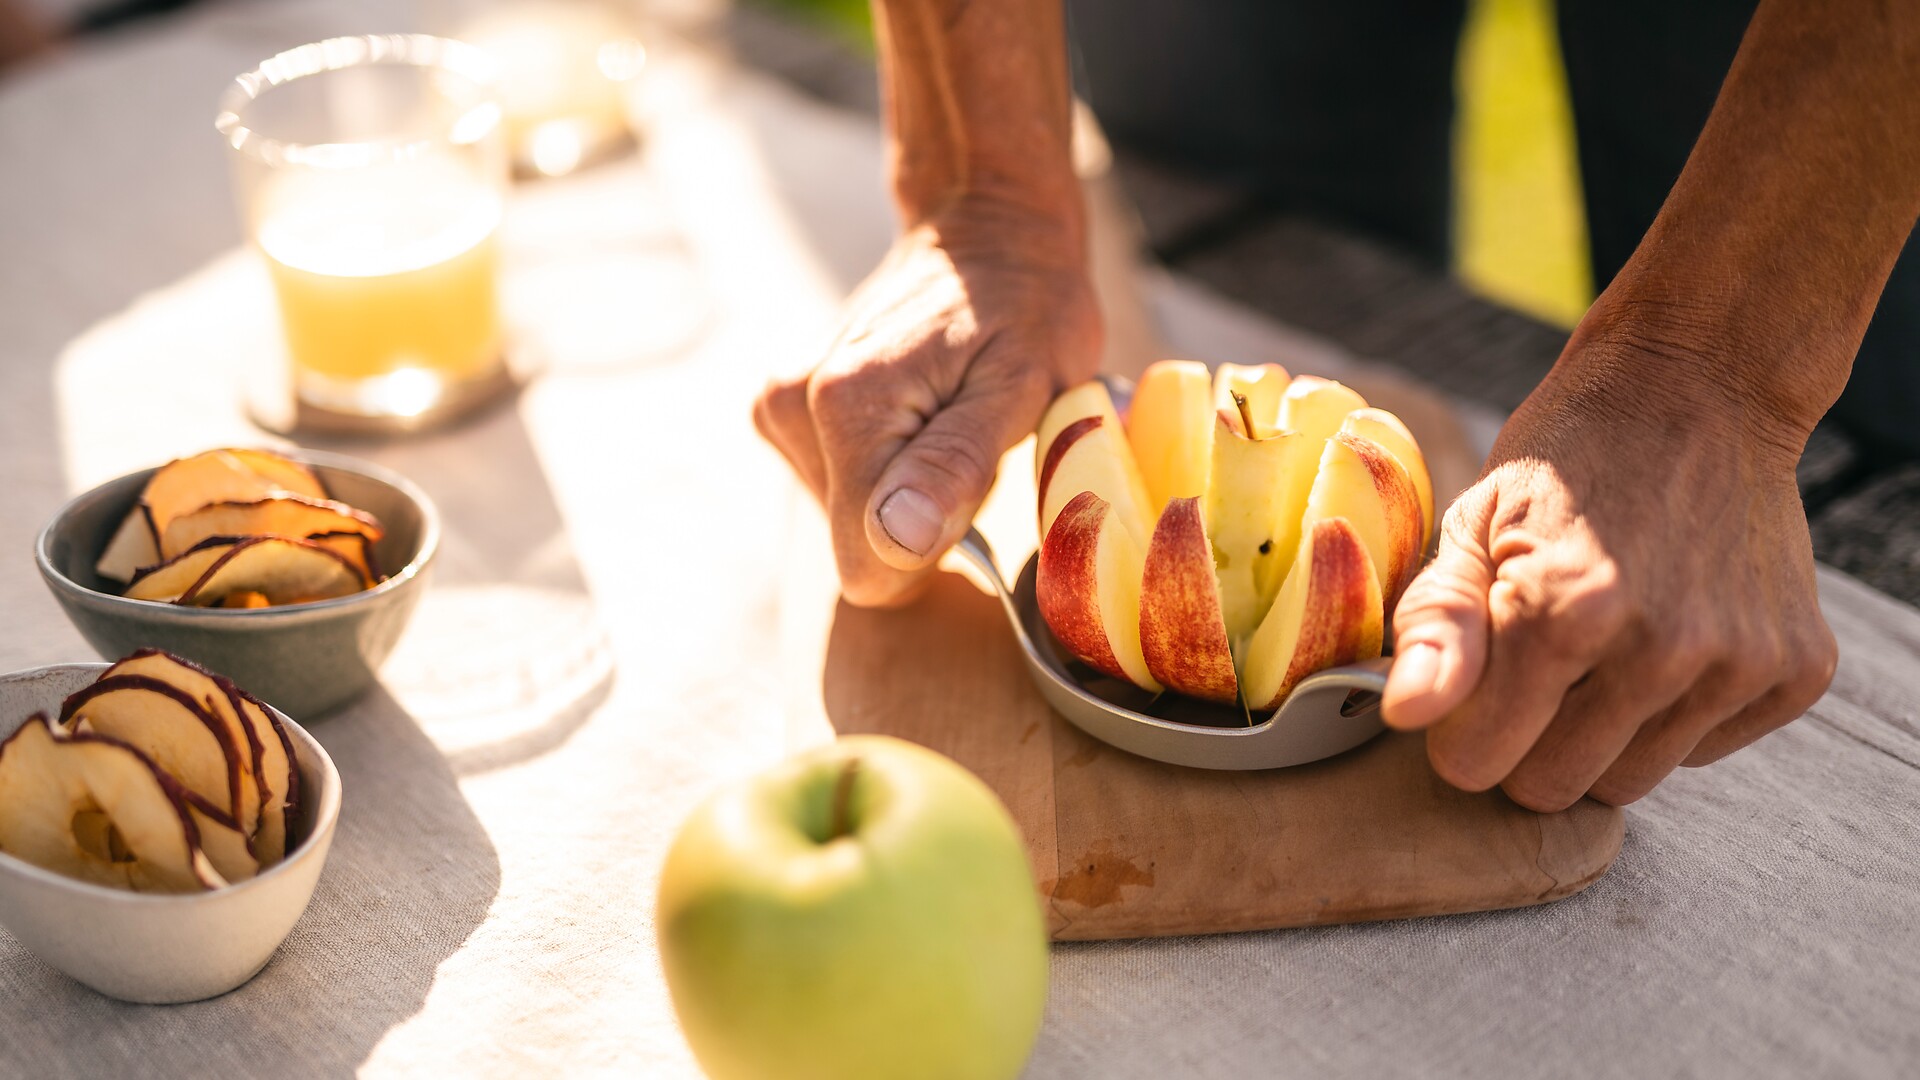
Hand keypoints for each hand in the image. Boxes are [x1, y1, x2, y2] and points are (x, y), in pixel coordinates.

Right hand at [754, 199, 1100, 606]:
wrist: (986, 233)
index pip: (870, 567)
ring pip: (849, 522)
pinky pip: (839, 490)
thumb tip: (895, 539)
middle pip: (860, 545)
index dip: (934, 547)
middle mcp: (793, 406)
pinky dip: (887, 469)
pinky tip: (919, 414)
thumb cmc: (1026, 305)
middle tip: (970, 437)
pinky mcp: (784, 410)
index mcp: (847, 408)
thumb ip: (955, 464)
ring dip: (910, 490)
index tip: (973, 482)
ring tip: (949, 416)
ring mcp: (781, 407)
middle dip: (925, 513)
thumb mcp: (1023, 382)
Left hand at [1380, 324, 1838, 809]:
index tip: (1477, 678)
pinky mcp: (1796, 670)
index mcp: (1563, 614)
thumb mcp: (1474, 523)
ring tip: (1603, 646)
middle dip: (1528, 740)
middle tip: (1538, 662)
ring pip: (1629, 782)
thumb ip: (1434, 627)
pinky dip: (1676, 714)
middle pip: (1554, 788)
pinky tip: (1670, 633)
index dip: (1464, 727)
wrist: (1700, 389)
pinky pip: (1704, 751)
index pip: (1479, 764)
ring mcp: (1738, 664)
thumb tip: (1401, 716)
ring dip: (1601, 735)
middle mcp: (1661, 650)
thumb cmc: (1566, 462)